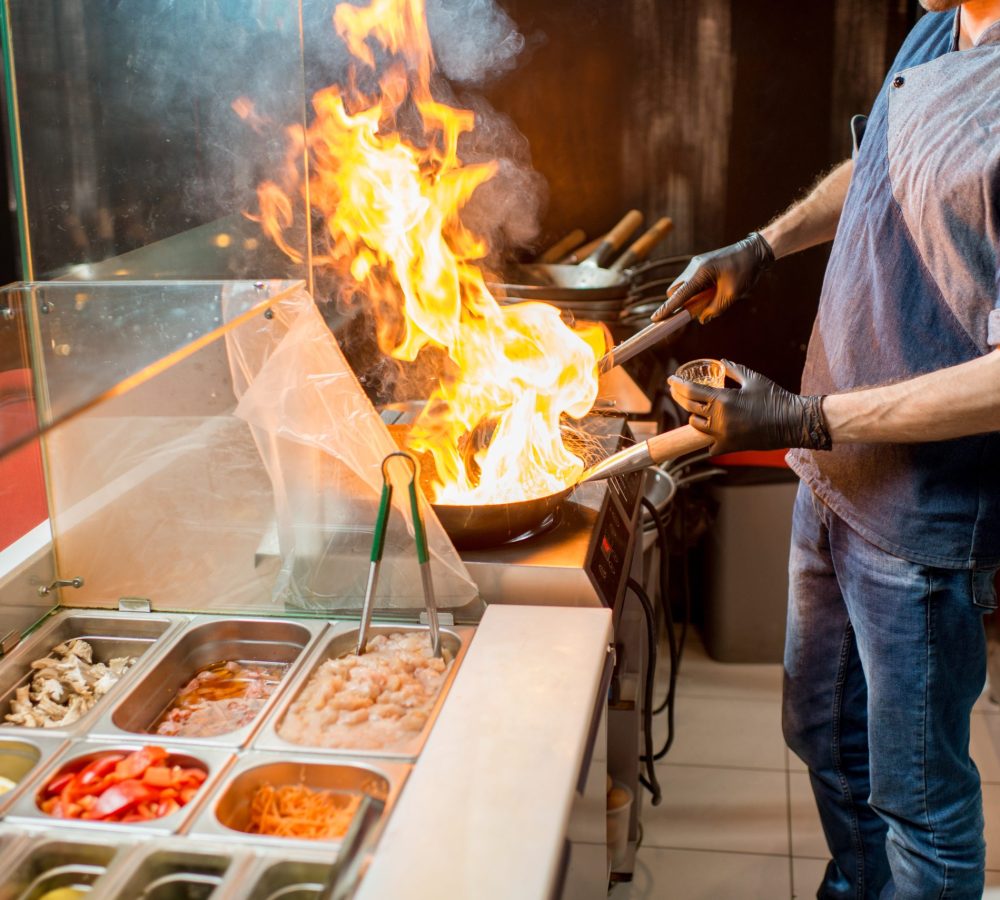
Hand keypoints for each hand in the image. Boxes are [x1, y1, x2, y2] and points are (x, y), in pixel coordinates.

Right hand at [651, 232, 773, 323]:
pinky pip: (691, 283)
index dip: (667, 309)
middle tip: (696, 310)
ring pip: (682, 287)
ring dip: (690, 297)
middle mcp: (694, 268)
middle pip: (675, 291)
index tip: (655, 319)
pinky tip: (713, 290)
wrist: (754, 250)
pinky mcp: (700, 266)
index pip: (679, 295)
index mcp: (701, 273)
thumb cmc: (745, 269)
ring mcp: (696, 265)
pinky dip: (696, 291)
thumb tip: (701, 319)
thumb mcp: (732, 294)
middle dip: (679, 303)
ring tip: (711, 297)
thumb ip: (715, 309)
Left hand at [668, 360, 831, 454]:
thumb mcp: (753, 379)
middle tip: (676, 392)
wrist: (792, 422)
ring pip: (696, 426)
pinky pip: (710, 446)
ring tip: (697, 411)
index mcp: (722, 399)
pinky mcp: (730, 447)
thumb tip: (722, 361)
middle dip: (680, 398)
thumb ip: (734, 370)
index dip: (678, 384)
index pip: (691, 390)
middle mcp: (718, 418)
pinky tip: (711, 435)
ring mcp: (723, 434)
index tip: (670, 380)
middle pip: (689, 407)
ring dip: (695, 418)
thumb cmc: (775, 397)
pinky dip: (709, 440)